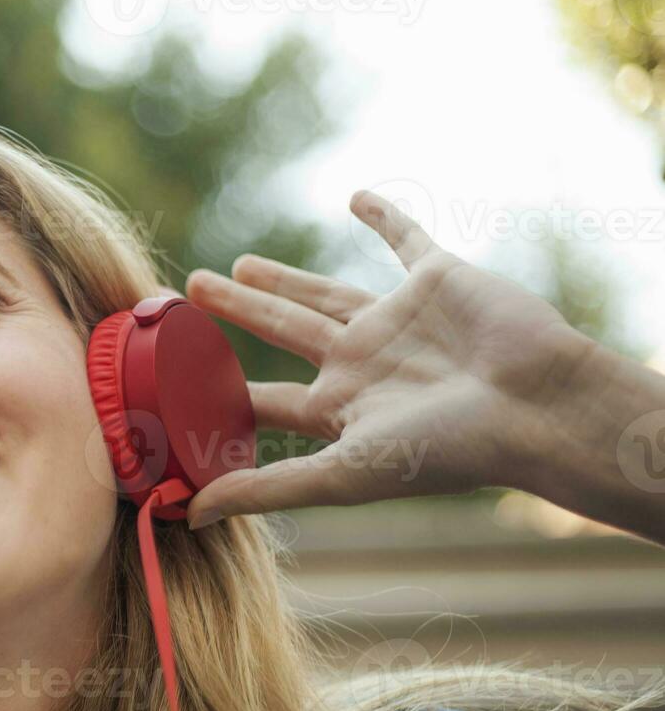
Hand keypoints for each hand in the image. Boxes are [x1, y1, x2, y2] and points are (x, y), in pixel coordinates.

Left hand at [181, 189, 594, 527]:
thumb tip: (189, 514)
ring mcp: (398, 321)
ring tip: (237, 266)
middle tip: (189, 290)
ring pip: (323, 290)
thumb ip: (266, 488)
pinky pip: (405, 239)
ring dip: (282, 277)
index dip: (220, 390)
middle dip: (236, 312)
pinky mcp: (437, 281)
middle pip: (280, 330)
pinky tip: (355, 195)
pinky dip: (384, 216)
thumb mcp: (342, 474)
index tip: (172, 378)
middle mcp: (362, 362)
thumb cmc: (447, 451)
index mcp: (339, 408)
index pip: (264, 397)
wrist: (537, 408)